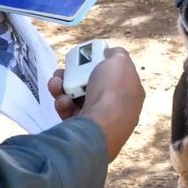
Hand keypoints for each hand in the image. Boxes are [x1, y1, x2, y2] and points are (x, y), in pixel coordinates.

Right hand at [48, 47, 143, 162]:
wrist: (100, 126)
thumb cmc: (112, 91)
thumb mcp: (120, 61)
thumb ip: (117, 54)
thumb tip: (110, 53)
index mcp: (132, 92)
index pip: (116, 76)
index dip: (99, 66)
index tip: (85, 59)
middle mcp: (118, 109)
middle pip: (93, 86)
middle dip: (74, 77)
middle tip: (62, 71)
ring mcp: (102, 122)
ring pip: (78, 100)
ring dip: (64, 89)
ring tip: (55, 84)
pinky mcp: (85, 133)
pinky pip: (71, 114)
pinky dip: (64, 105)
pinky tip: (62, 101)